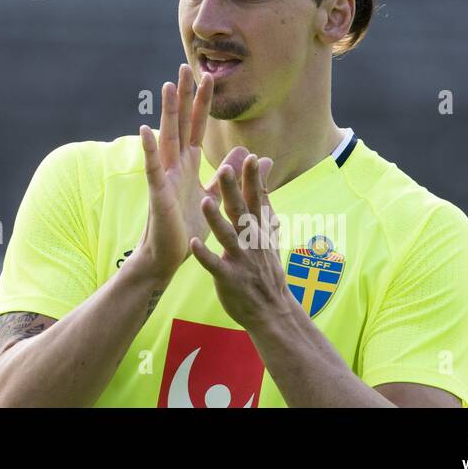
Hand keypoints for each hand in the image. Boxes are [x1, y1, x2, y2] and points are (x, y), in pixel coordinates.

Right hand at [136, 63, 216, 280]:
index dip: (203, 102)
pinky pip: (152, 167)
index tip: (207, 75)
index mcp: (188, 164)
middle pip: (181, 122)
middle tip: (186, 66)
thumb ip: (227, 173)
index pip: (197, 125)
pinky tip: (144, 130)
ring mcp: (164, 175)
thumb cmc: (187, 226)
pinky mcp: (158, 192)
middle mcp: (175, 164)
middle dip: (184, 96)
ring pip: (167, 137)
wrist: (169, 255)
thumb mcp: (215, 194)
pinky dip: (149, 149)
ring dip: (167, 112)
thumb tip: (248, 152)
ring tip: (168, 86)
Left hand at [189, 151, 293, 330]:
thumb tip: (268, 188)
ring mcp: (241, 260)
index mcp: (258, 231)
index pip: (256, 200)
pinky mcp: (229, 278)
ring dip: (216, 220)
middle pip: (241, 212)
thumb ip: (265, 210)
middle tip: (225, 168)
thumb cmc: (266, 269)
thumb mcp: (269, 237)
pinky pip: (215, 265)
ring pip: (228, 236)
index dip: (253, 179)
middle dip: (233, 190)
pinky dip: (205, 255)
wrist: (272, 311)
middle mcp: (251, 242)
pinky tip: (195, 243)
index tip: (250, 157)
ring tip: (205, 202)